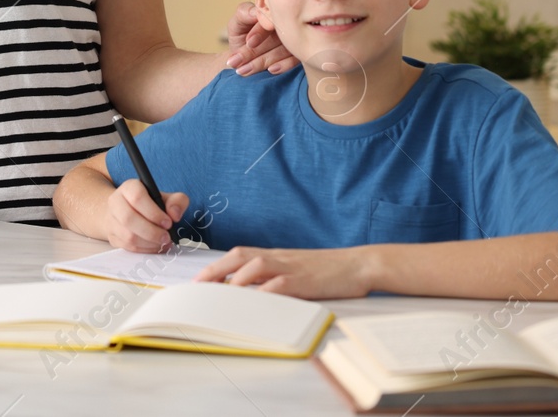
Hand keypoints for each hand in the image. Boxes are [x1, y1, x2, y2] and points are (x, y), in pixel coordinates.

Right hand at [107, 178, 189, 253]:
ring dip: (149, 243)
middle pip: (129, 218)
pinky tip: (155, 246)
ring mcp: (111, 220)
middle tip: (166, 237)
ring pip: (128, 236)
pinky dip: (144, 249)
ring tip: (162, 242)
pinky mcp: (112, 236)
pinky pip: (127, 247)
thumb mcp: (167, 197)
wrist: (128, 212)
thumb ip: (177, 201)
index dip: (154, 212)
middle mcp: (116, 202)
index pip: (137, 197)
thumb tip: (175, 214)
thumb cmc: (150, 204)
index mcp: (129, 188)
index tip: (168, 222)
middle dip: (151, 231)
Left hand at [193, 245, 370, 299]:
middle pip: (239, 256)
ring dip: (233, 280)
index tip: (198, 280)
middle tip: (197, 288)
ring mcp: (291, 267)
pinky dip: (262, 292)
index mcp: (276, 255)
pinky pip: (279, 284)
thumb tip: (251, 294)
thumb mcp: (297, 270)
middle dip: (215, 271)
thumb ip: (275, 278)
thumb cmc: (329, 271)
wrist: (359, 264)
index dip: (216, 266)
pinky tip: (251, 303)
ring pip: (254, 266)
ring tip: (216, 296)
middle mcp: (279, 257)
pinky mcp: (304, 280)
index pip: (239, 255)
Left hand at [224, 1, 297, 74]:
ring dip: (262, 62)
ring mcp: (294, 38)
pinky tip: (270, 70)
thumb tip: (255, 13)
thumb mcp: (237, 24)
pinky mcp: (299, 53)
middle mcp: (286, 22)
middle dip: (255, 52)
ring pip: (282, 50)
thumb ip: (243, 14)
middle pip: (276, 37)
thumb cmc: (242, 37)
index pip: (270, 19)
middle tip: (238, 62)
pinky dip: (282, 65)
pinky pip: (294, 60)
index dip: (260, 32)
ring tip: (243, 71)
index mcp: (272, 11)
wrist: (245, 57)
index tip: (249, 43)